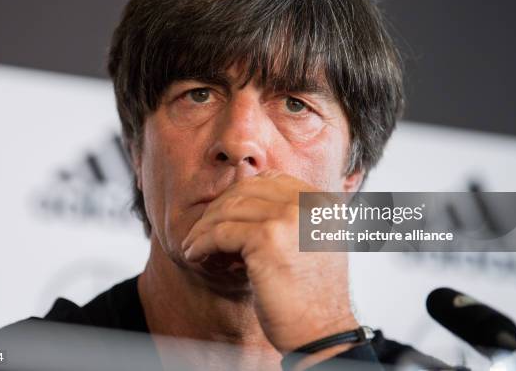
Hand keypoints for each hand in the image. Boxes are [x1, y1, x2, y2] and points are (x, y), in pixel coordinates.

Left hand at [181, 169, 358, 352]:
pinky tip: (194, 254)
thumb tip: (242, 202)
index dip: (240, 195)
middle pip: (247, 190)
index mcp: (323, 201)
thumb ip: (291, 217)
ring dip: (204, 227)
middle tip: (201, 230)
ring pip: (230, 209)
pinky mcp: (268, 238)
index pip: (271, 181)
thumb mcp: (312, 242)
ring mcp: (290, 217)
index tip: (221, 216)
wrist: (322, 334)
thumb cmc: (313, 296)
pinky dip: (201, 242)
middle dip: (218, 209)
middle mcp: (310, 203)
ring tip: (193, 243)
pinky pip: (220, 233)